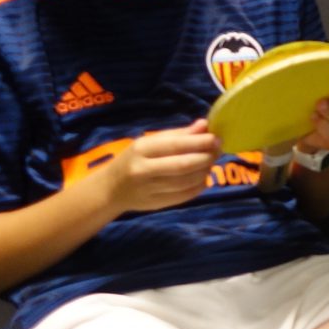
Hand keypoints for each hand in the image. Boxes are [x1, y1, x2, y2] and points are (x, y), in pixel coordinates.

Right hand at [99, 120, 220, 213]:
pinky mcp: (156, 204)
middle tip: (218, 150)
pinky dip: (200, 185)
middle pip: (184, 165)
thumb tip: (205, 125)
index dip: (201, 142)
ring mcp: (149, 190)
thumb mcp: (149, 142)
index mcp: (142, 150)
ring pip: (187, 181)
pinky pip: (185, 195)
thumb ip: (178, 135)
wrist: (110, 189)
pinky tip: (202, 177)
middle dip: (207, 156)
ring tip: (210, 162)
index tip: (217, 138)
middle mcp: (143, 170)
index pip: (177, 145)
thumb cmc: (133, 159)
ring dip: (205, 171)